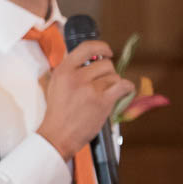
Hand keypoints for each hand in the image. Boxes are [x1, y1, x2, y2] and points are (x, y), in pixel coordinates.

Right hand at [37, 41, 135, 158]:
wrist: (57, 136)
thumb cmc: (58, 113)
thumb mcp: (55, 85)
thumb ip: (70, 71)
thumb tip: (91, 59)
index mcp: (63, 71)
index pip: (86, 47)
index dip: (101, 47)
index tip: (107, 52)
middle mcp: (76, 77)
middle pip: (105, 64)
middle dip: (108, 73)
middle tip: (103, 84)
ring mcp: (90, 89)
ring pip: (115, 77)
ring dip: (114, 85)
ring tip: (105, 95)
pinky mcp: (102, 101)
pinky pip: (124, 86)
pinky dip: (126, 89)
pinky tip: (123, 93)